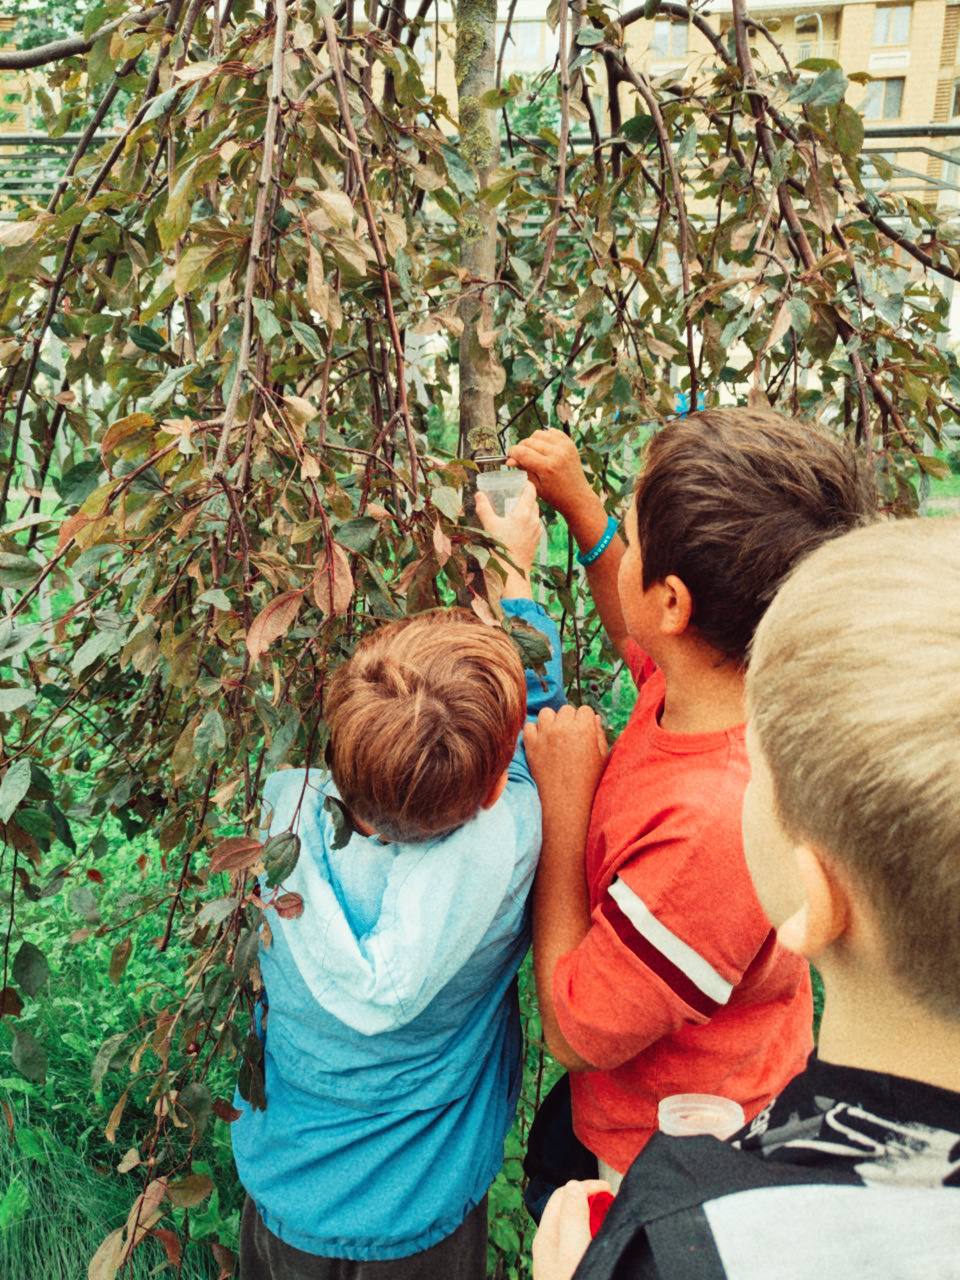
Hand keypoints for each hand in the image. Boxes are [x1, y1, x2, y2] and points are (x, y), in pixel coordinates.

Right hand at [475, 480, 542, 588]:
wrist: (513, 570)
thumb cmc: (501, 548)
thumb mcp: (489, 525)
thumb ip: (483, 508)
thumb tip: (479, 495)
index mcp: (524, 513)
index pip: (531, 490)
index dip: (525, 483)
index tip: (518, 481)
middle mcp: (533, 519)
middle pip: (534, 500)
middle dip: (525, 495)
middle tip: (513, 494)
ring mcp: (537, 530)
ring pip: (535, 512)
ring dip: (527, 508)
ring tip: (515, 509)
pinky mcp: (537, 539)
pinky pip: (535, 524)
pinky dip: (529, 520)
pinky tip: (518, 525)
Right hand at [508, 429, 592, 517]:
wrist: (577, 496)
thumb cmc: (556, 495)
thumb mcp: (536, 486)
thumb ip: (523, 470)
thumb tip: (510, 460)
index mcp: (547, 467)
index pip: (522, 452)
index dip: (512, 453)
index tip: (510, 456)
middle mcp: (556, 454)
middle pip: (529, 441)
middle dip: (521, 447)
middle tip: (520, 457)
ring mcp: (564, 447)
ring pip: (539, 433)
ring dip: (532, 441)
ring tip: (532, 452)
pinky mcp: (570, 443)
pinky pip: (552, 432)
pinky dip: (545, 437)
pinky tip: (544, 447)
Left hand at [524, 705, 607, 835]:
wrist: (566, 802)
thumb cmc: (588, 781)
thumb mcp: (602, 757)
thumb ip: (599, 734)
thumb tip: (593, 718)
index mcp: (585, 728)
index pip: (585, 710)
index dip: (585, 721)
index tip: (583, 731)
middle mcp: (564, 727)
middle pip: (566, 709)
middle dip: (568, 720)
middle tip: (569, 736)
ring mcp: (545, 734)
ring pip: (546, 713)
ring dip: (550, 721)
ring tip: (554, 736)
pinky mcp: (531, 744)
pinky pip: (529, 726)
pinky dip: (534, 732)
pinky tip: (541, 743)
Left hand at [532, 1179, 612, 1279]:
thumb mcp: (573, 1254)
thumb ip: (572, 1219)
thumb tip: (573, 1184)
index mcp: (546, 1235)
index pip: (563, 1194)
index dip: (586, 1186)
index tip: (609, 1189)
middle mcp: (547, 1245)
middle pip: (565, 1207)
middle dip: (588, 1197)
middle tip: (610, 1201)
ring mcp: (554, 1259)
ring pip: (570, 1225)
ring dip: (589, 1215)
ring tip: (608, 1219)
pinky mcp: (563, 1271)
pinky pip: (575, 1242)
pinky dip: (588, 1233)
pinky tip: (600, 1242)